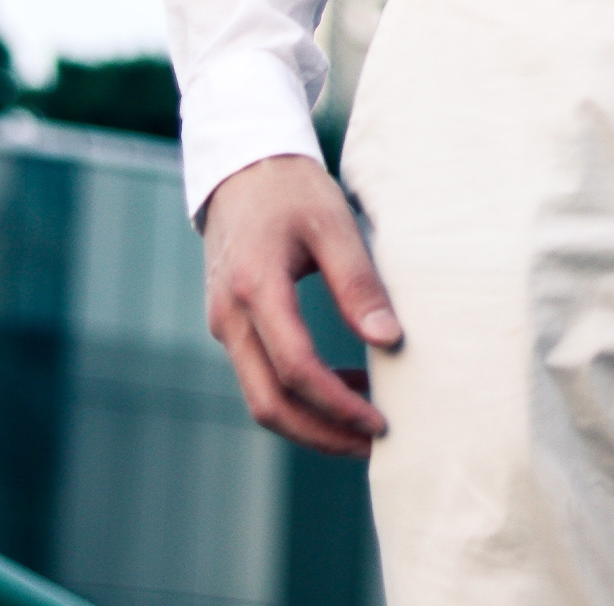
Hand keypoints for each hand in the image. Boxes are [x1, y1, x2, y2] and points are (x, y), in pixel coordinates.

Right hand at [204, 155, 401, 456]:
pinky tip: (345, 387)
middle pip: (269, 403)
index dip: (339, 403)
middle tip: (374, 446)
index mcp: (255, 290)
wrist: (242, 168)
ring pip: (261, 398)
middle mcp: (230, 317)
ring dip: (311, 421)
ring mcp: (224, 325)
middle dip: (322, 433)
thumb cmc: (293, 191)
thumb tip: (390, 340)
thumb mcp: (335, 225)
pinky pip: (261, 376)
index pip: (296, 370)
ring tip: (365, 427)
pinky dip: (299, 396)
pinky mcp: (231, 325)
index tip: (381, 420)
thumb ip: (359, 283)